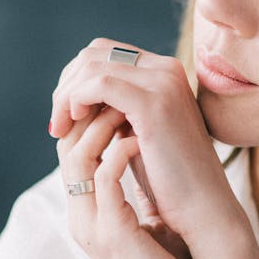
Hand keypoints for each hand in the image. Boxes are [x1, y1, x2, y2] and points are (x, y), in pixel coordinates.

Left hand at [50, 38, 245, 251]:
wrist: (202, 206)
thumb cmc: (169, 178)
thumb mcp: (138, 133)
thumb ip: (117, 109)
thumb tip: (79, 99)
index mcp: (164, 72)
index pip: (105, 52)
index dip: (76, 78)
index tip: (65, 113)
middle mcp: (167, 69)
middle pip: (94, 53)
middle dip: (67, 85)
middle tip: (57, 122)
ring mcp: (163, 82)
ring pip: (92, 66)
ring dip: (66, 95)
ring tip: (61, 127)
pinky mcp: (154, 103)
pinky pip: (99, 84)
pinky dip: (77, 100)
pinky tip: (73, 124)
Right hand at [57, 102, 207, 258]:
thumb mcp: (147, 221)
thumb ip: (135, 188)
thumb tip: (144, 148)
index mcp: (87, 212)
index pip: (72, 148)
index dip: (92, 117)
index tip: (125, 98)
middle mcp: (81, 217)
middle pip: (66, 145)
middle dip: (91, 111)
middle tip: (124, 92)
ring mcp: (93, 226)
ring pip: (78, 156)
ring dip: (104, 123)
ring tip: (133, 108)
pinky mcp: (114, 235)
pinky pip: (105, 178)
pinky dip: (120, 150)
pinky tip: (142, 137)